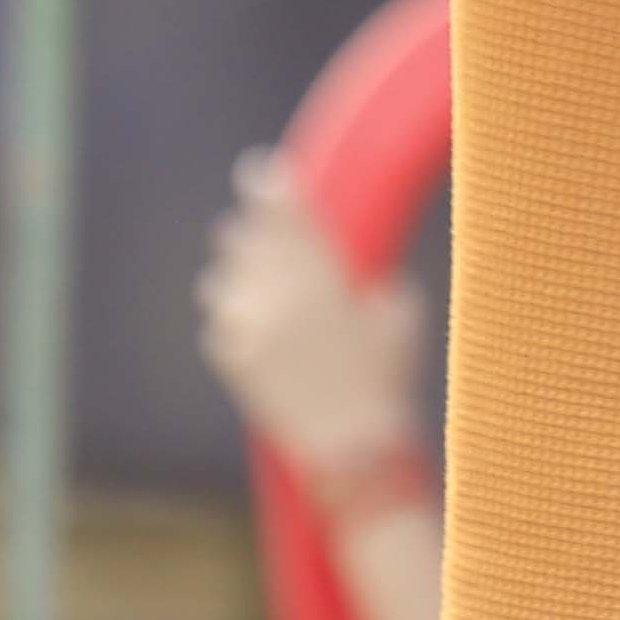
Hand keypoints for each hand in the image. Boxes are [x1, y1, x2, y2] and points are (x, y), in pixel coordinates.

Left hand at [199, 148, 431, 474]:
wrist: (352, 447)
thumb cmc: (388, 375)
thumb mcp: (398, 310)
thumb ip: (368, 275)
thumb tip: (350, 263)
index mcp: (317, 271)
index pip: (278, 209)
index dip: (264, 183)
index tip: (258, 172)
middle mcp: (273, 290)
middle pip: (238, 236)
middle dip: (252, 236)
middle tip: (271, 245)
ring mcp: (245, 324)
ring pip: (221, 280)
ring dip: (240, 279)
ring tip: (267, 296)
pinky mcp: (229, 356)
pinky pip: (221, 323)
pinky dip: (238, 323)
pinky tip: (263, 338)